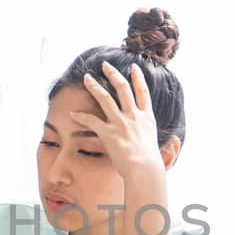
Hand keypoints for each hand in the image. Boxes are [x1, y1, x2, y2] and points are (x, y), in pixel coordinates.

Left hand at [71, 62, 166, 181]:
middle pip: (123, 88)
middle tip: (105, 65)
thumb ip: (154, 139)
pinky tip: (72, 113)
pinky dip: (80, 117)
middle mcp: (134, 116)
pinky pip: (91, 121)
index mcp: (146, 118)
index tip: (134, 67)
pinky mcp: (108, 132)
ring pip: (105, 98)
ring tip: (87, 78)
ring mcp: (121, 123)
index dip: (138, 78)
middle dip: (113, 74)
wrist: (144, 169)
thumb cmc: (150, 164)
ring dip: (94, 86)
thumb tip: (163, 141)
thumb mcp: (155, 145)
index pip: (143, 92)